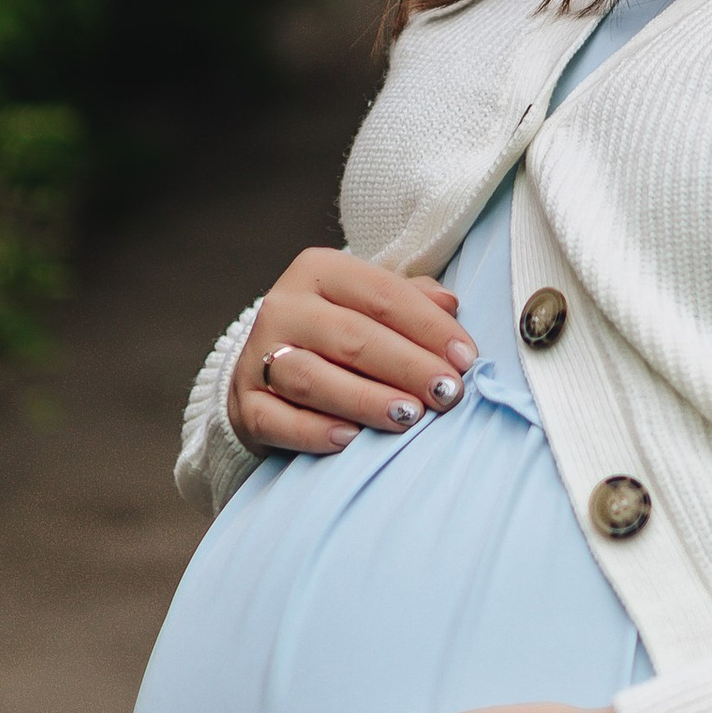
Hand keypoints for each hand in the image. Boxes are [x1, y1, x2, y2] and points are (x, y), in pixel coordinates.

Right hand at [228, 247, 476, 457]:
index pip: (382, 294)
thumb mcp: (372, 305)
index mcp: (318, 271)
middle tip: (448, 393)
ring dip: (367, 400)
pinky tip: (352, 441)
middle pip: (352, 337)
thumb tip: (451, 305)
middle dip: (408, 367)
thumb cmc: (340, 334)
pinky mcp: (244, 403)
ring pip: (314, 378)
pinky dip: (315, 432)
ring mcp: (258, 356)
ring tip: (410, 417)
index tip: (467, 359)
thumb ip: (412, 300)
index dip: (429, 328)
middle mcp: (283, 306)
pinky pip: (278, 420)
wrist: (271, 370)